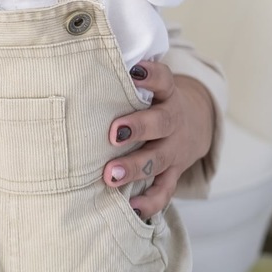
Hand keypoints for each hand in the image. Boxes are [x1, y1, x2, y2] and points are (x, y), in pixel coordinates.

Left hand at [100, 62, 213, 218]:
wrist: (195, 124)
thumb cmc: (154, 101)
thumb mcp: (149, 86)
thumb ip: (123, 80)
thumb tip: (76, 65)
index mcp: (167, 94)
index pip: (164, 79)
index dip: (151, 75)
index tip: (134, 72)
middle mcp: (173, 120)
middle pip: (161, 122)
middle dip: (138, 128)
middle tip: (113, 134)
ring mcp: (176, 148)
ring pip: (159, 159)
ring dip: (135, 168)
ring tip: (111, 176)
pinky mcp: (175, 172)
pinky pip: (165, 190)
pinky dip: (149, 201)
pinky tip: (130, 207)